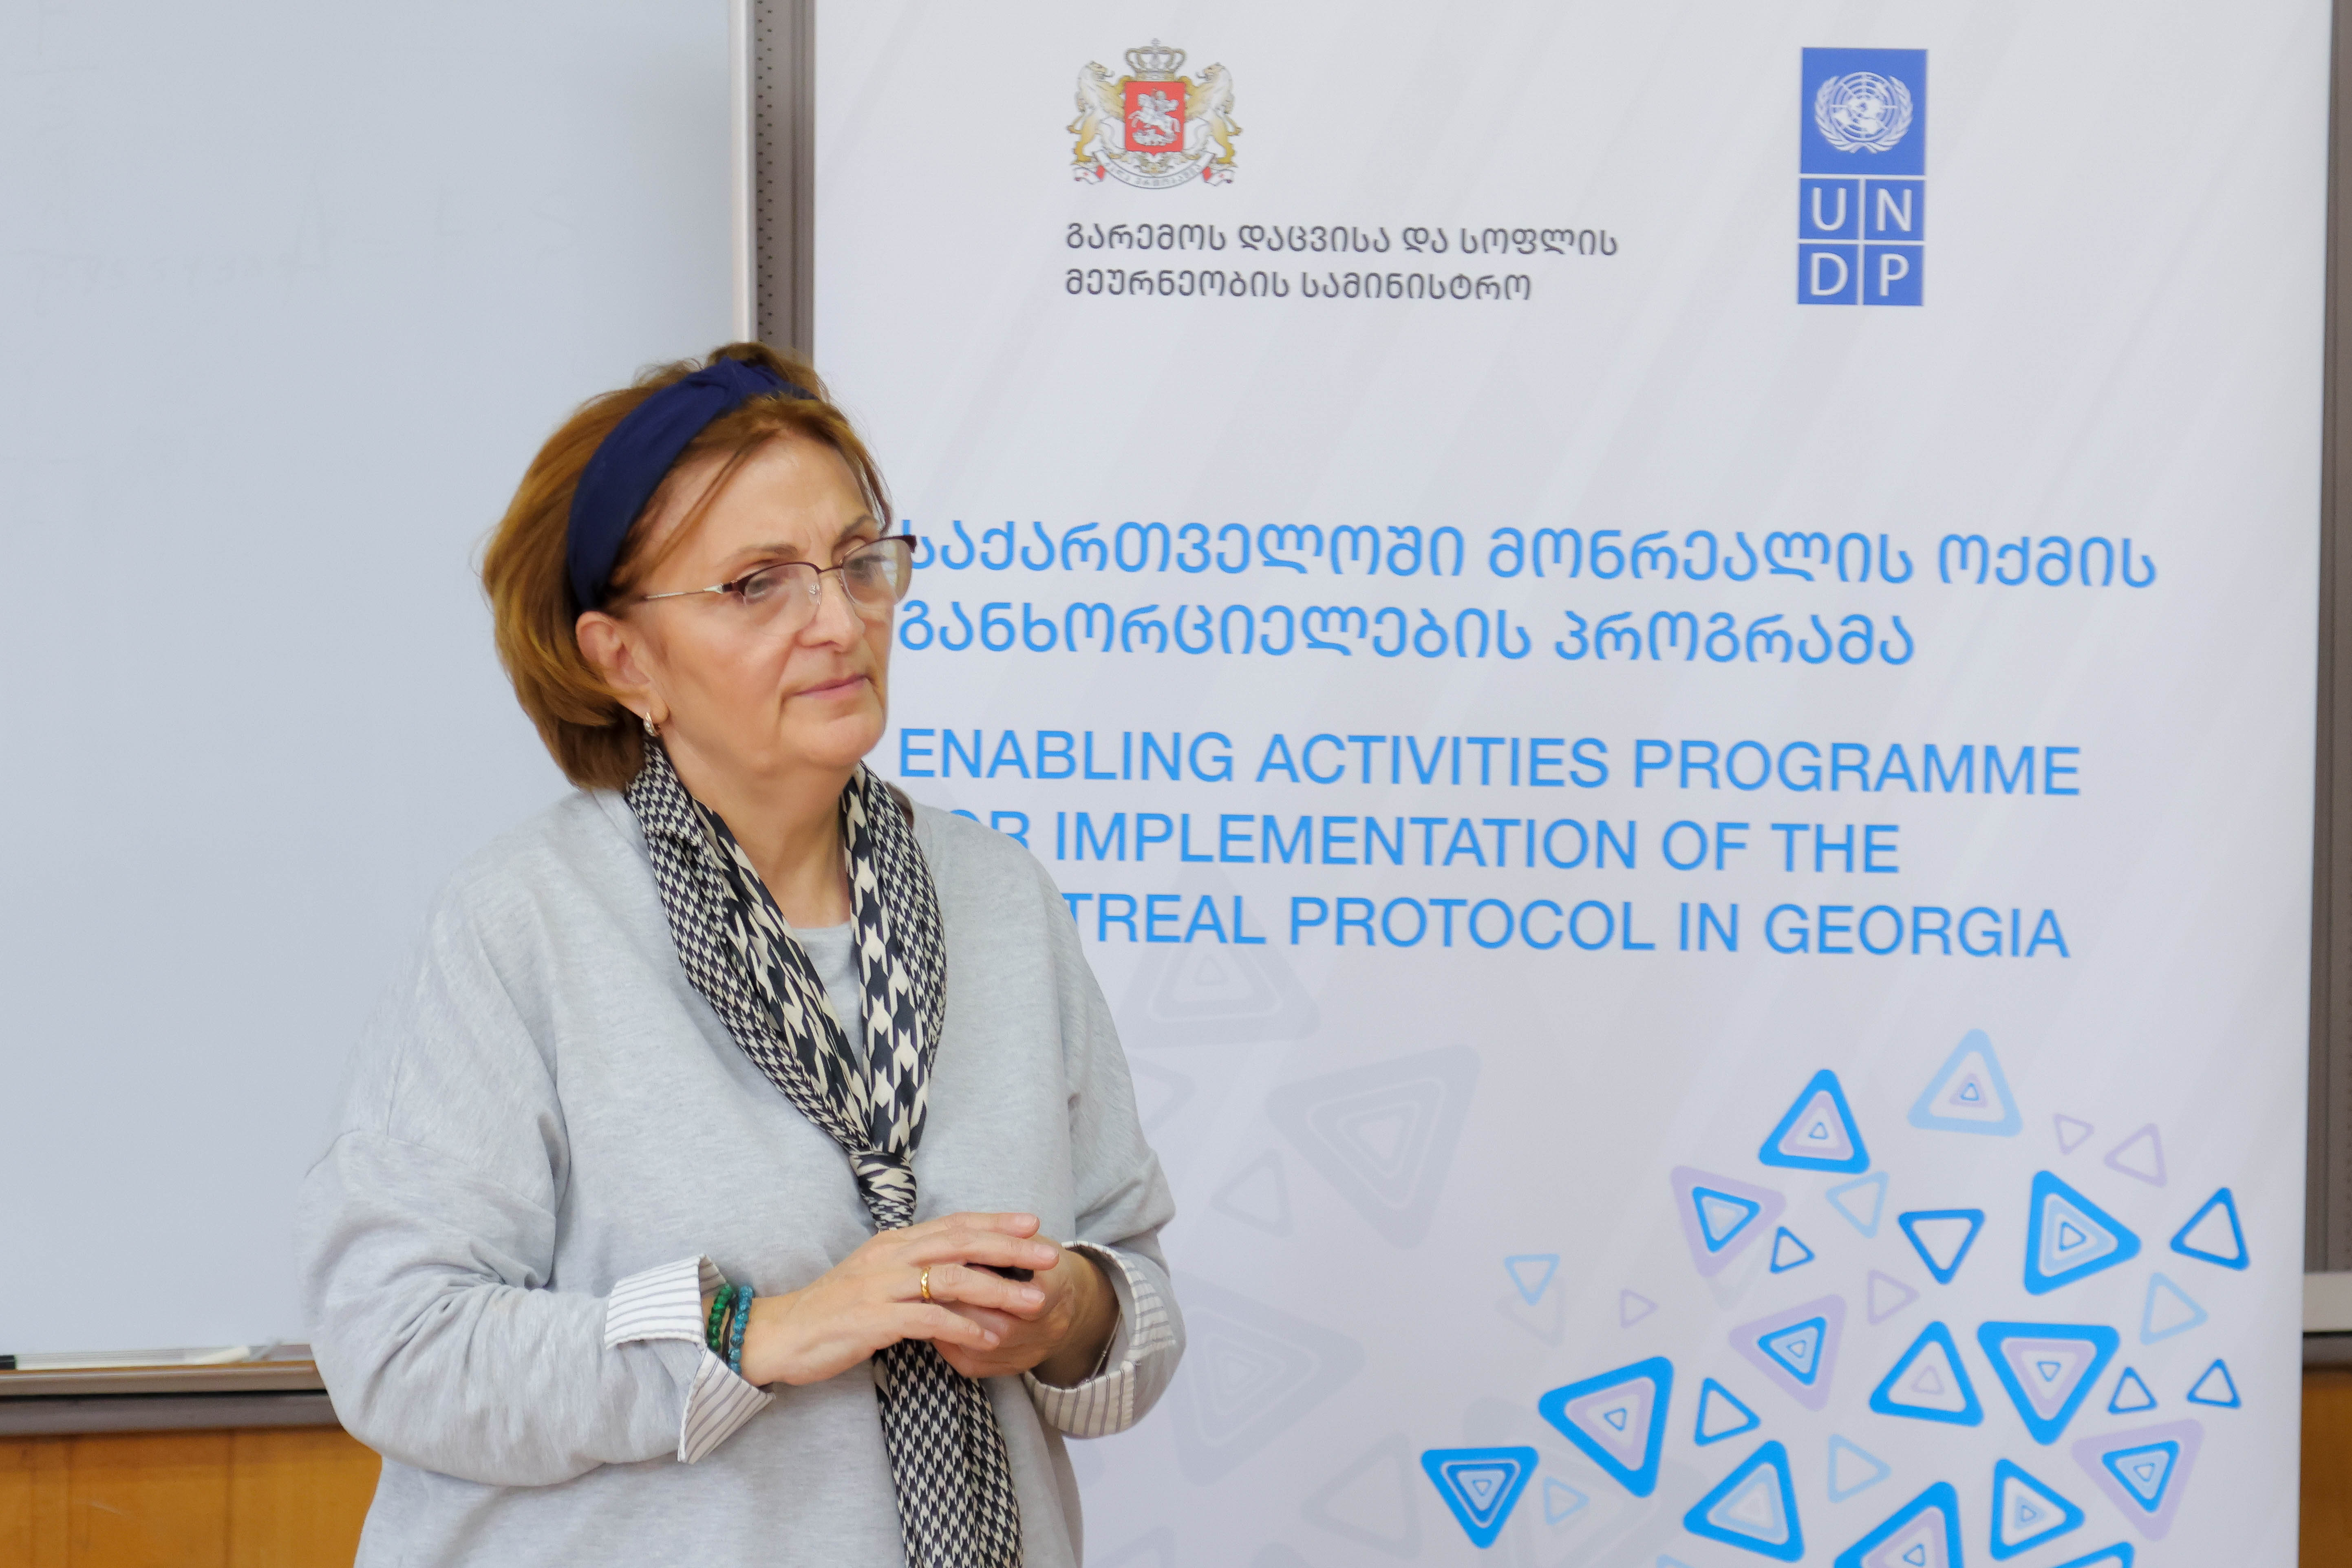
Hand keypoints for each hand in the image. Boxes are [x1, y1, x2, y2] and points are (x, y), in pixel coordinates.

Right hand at [721, 1212, 1060, 1386]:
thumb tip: (954, 1268)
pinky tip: (988, 1338)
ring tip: (1033, 1302)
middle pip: (960, 1243)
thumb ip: (911, 1269)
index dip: (995, 1221)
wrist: (780, 1333)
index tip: (1033, 1222)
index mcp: (893, 1242)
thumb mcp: (875, 1277)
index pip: (953, 1224)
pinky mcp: (872, 1319)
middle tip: (1050, 1255)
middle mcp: (890, 1256)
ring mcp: (880, 1286)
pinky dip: (962, 1327)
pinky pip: (927, 1319)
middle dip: (1010, 1247)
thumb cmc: (833, 1309)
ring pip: (950, 1278)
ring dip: (997, 1289)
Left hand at [932, 1241, 1115, 1384]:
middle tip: (929, 1289)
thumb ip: (1000, 1242)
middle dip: (962, 1307)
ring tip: (925, 1305)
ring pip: (983, 1349)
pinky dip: (948, 1344)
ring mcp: (1030, 1353)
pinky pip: (972, 1364)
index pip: (1027, 1297)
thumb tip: (955, 1247)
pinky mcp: (1010, 1368)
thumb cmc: (1038, 1260)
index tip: (957, 1267)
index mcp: (1058, 1289)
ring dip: (950, 1326)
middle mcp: (1050, 1328)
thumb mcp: (1028, 1241)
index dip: (988, 1284)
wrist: (1065, 1298)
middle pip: (1001, 1328)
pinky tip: (933, 1326)